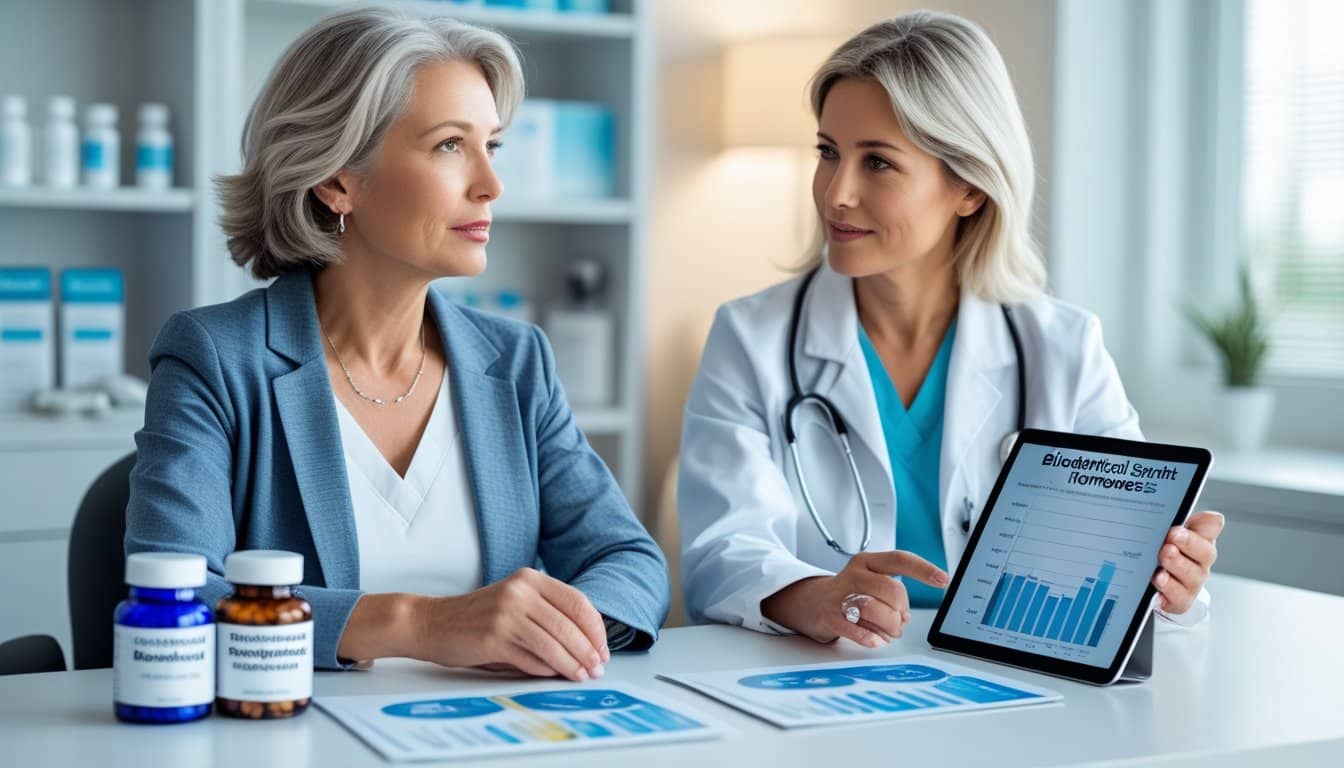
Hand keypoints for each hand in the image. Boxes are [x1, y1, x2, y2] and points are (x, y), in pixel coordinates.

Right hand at [413, 568, 609, 680]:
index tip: (603, 648)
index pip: (577, 602)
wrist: (430, 622)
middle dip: (588, 651)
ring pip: (554, 643)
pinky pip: (531, 658)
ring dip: (573, 664)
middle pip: (569, 624)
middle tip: (598, 668)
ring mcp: (506, 614)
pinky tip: (555, 675)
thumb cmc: (476, 617)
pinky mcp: (493, 638)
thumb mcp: (514, 602)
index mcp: (530, 579)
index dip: (595, 628)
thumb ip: (545, 613)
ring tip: (583, 676)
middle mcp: (520, 592)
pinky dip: (547, 669)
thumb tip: (585, 643)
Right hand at [761, 551, 949, 647]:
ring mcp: (840, 594)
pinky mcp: (830, 616)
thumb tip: (904, 617)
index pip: (900, 559)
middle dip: (901, 612)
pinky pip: (859, 630)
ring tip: (887, 633)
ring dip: (888, 628)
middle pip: (892, 591)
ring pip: (876, 611)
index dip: (924, 570)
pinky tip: (873, 638)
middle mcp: (854, 574)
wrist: (809, 602)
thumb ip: (891, 594)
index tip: (943, 580)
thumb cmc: (847, 593)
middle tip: (899, 623)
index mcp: (867, 562)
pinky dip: (872, 638)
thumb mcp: (870, 581)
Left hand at [1152, 511, 1224, 613]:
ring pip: (1190, 575)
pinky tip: (1158, 579)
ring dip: (1177, 564)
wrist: (1160, 586)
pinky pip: (1177, 596)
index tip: (1188, 521)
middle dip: (1188, 542)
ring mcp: (1192, 582)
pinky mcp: (1180, 600)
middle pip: (1204, 552)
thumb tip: (1200, 514)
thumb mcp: (1171, 534)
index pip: (1210, 527)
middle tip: (1172, 536)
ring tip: (1164, 555)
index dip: (1204, 524)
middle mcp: (1200, 562)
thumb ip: (1180, 522)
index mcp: (1200, 540)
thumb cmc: (1167, 554)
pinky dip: (1168, 588)